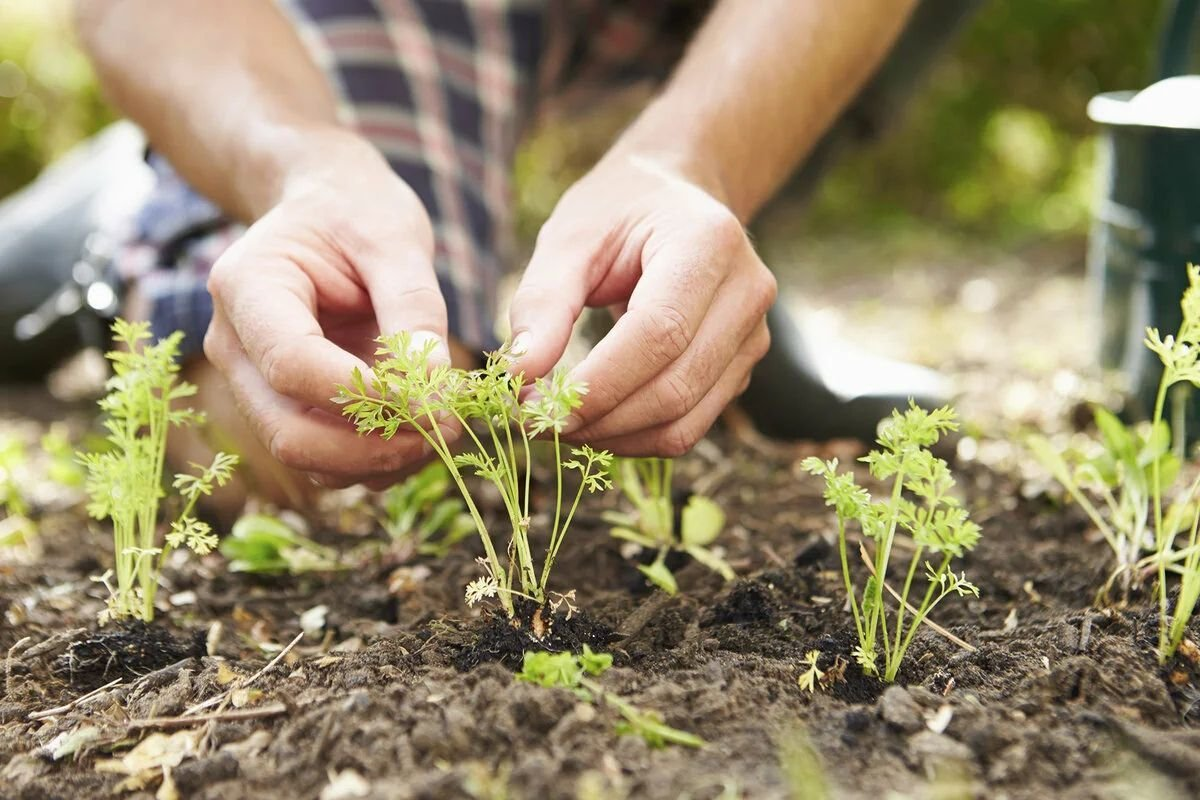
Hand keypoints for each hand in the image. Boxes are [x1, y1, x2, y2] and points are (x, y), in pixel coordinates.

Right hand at [203, 133, 452, 488]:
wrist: (331, 209)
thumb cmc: (359, 214)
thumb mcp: (395, 240)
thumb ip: (414, 310)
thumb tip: (433, 391)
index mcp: (246, 286)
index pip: (292, 364)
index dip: (365, 396)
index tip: (435, 404)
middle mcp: (235, 345)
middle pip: (287, 431)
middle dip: (371, 446)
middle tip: (445, 430)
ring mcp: (254, 384)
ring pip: (305, 456)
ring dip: (378, 462)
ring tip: (442, 430)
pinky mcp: (285, 408)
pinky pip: (323, 459)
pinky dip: (375, 462)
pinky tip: (422, 432)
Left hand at [508, 151, 776, 455]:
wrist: (675, 196)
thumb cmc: (618, 211)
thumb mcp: (570, 237)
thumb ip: (542, 302)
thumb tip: (520, 376)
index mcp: (709, 242)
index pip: (660, 333)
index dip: (597, 384)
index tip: (531, 406)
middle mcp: (746, 292)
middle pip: (675, 387)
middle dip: (598, 419)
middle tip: (533, 422)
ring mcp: (752, 335)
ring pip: (684, 422)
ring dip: (613, 438)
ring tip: (558, 423)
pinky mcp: (740, 368)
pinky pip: (688, 425)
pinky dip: (634, 437)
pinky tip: (592, 421)